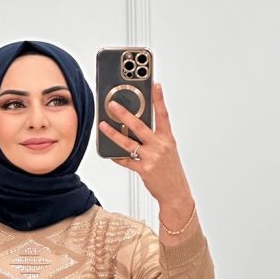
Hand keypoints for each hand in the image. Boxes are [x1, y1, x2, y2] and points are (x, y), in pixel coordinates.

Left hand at [98, 82, 192, 210]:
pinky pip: (126, 161)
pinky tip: (110, 153)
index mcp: (167, 139)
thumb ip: (156, 138)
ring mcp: (151, 158)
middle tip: (113, 105)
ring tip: (103, 125)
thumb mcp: (168, 151)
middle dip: (124, 114)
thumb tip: (138, 128)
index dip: (159, 99)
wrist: (176, 193)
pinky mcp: (143, 170)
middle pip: (139, 126)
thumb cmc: (171, 172)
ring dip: (113, 133)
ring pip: (129, 142)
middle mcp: (159, 146)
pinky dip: (117, 157)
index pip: (163, 115)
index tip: (155, 86)